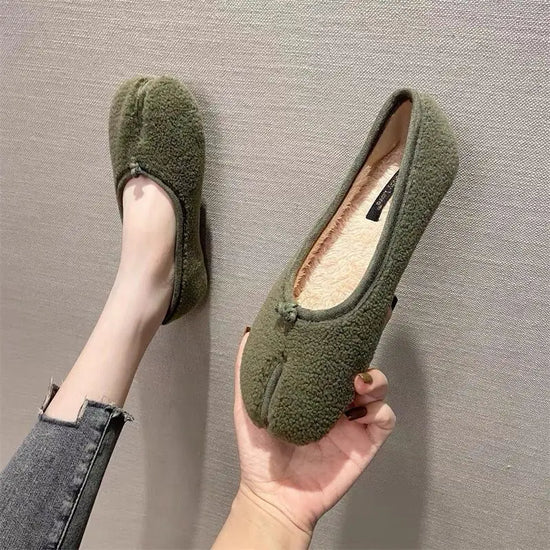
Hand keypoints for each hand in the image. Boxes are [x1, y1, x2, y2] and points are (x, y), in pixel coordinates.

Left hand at [233, 328, 395, 536]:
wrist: (273, 495)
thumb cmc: (259, 453)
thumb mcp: (249, 405)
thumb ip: (247, 371)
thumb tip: (247, 334)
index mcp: (312, 391)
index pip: (333, 359)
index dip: (344, 340)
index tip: (346, 317)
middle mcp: (335, 402)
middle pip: (360, 367)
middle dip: (364, 354)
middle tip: (353, 349)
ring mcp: (352, 422)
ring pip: (377, 390)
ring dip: (373, 380)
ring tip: (355, 383)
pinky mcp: (364, 442)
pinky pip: (385, 419)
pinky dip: (379, 410)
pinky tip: (359, 413)